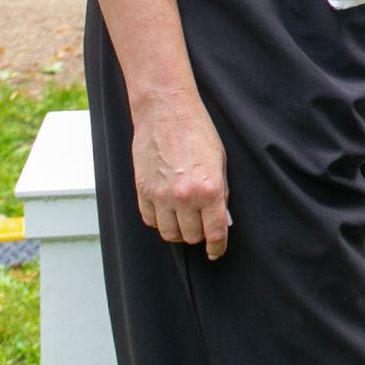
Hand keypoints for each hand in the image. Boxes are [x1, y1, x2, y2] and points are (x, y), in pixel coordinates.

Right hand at [130, 92, 230, 258]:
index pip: (215, 233)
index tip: (216, 251)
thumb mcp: (220, 162)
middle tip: (200, 225)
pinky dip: (159, 220)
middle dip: (198, 234)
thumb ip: (221, 193)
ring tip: (183, 219)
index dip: (217, 248)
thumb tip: (221, 218)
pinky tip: (165, 210)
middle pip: (191, 236)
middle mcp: (185, 197)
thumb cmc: (198, 132)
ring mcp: (161, 196)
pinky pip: (150, 220)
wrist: (166, 112)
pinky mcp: (143, 191)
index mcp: (210, 190)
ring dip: (178, 231)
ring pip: (169, 233)